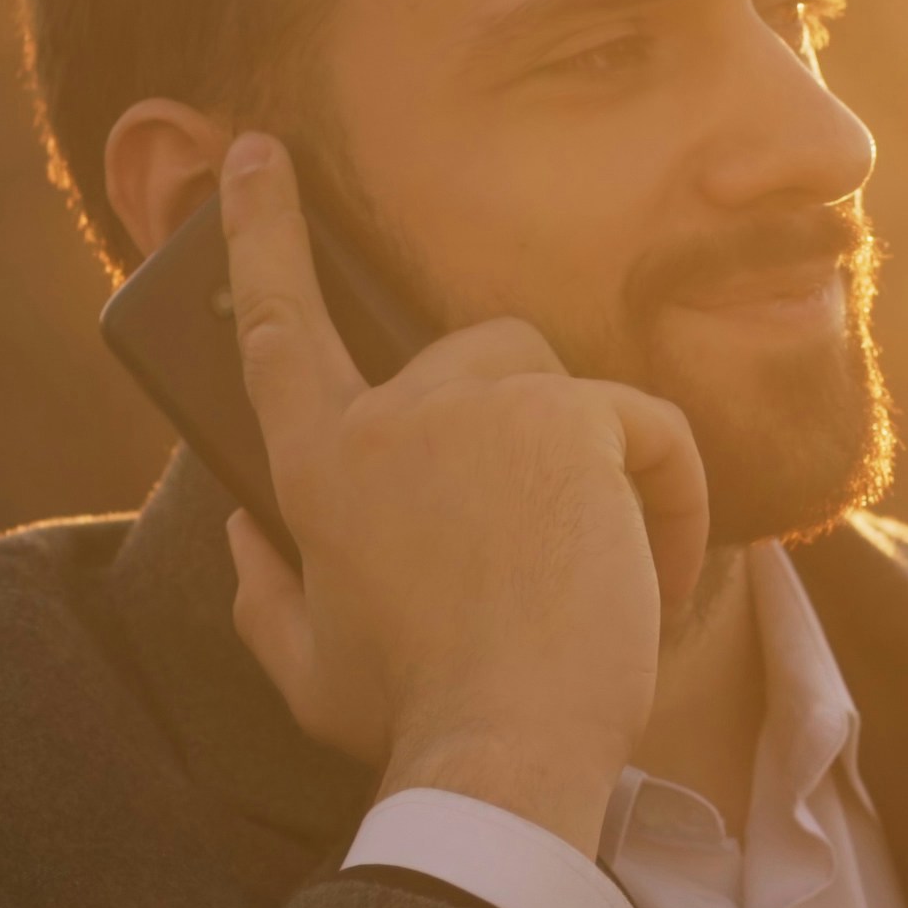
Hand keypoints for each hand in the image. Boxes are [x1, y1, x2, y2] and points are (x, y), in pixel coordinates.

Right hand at [216, 131, 707, 850]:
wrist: (508, 754)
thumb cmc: (418, 721)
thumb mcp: (311, 669)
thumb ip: (264, 594)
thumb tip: (242, 533)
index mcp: (314, 469)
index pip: (277, 324)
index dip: (261, 232)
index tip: (254, 153)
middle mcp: (385, 415)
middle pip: (470, 358)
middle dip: (524, 434)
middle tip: (551, 546)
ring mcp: (476, 406)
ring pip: (560, 388)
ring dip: (594, 469)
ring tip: (602, 580)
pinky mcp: (567, 416)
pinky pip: (641, 427)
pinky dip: (666, 501)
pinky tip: (653, 578)